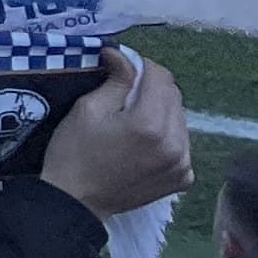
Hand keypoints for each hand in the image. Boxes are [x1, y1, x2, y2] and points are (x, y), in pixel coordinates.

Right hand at [39, 47, 191, 218]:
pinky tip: (143, 143)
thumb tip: (124, 55)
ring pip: (180, 119)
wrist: (76, 202)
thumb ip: (116, 80)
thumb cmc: (74, 152)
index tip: (122, 68)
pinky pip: (181, 143)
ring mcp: (183, 164)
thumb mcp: (88, 109)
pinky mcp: (183, 178)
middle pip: (174, 96)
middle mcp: (176, 144)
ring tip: (133, 121)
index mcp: (151, 124)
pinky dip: (166, 136)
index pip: (161, 77)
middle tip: (125, 93)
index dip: (141, 65)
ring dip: (161, 112)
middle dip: (152, 88)